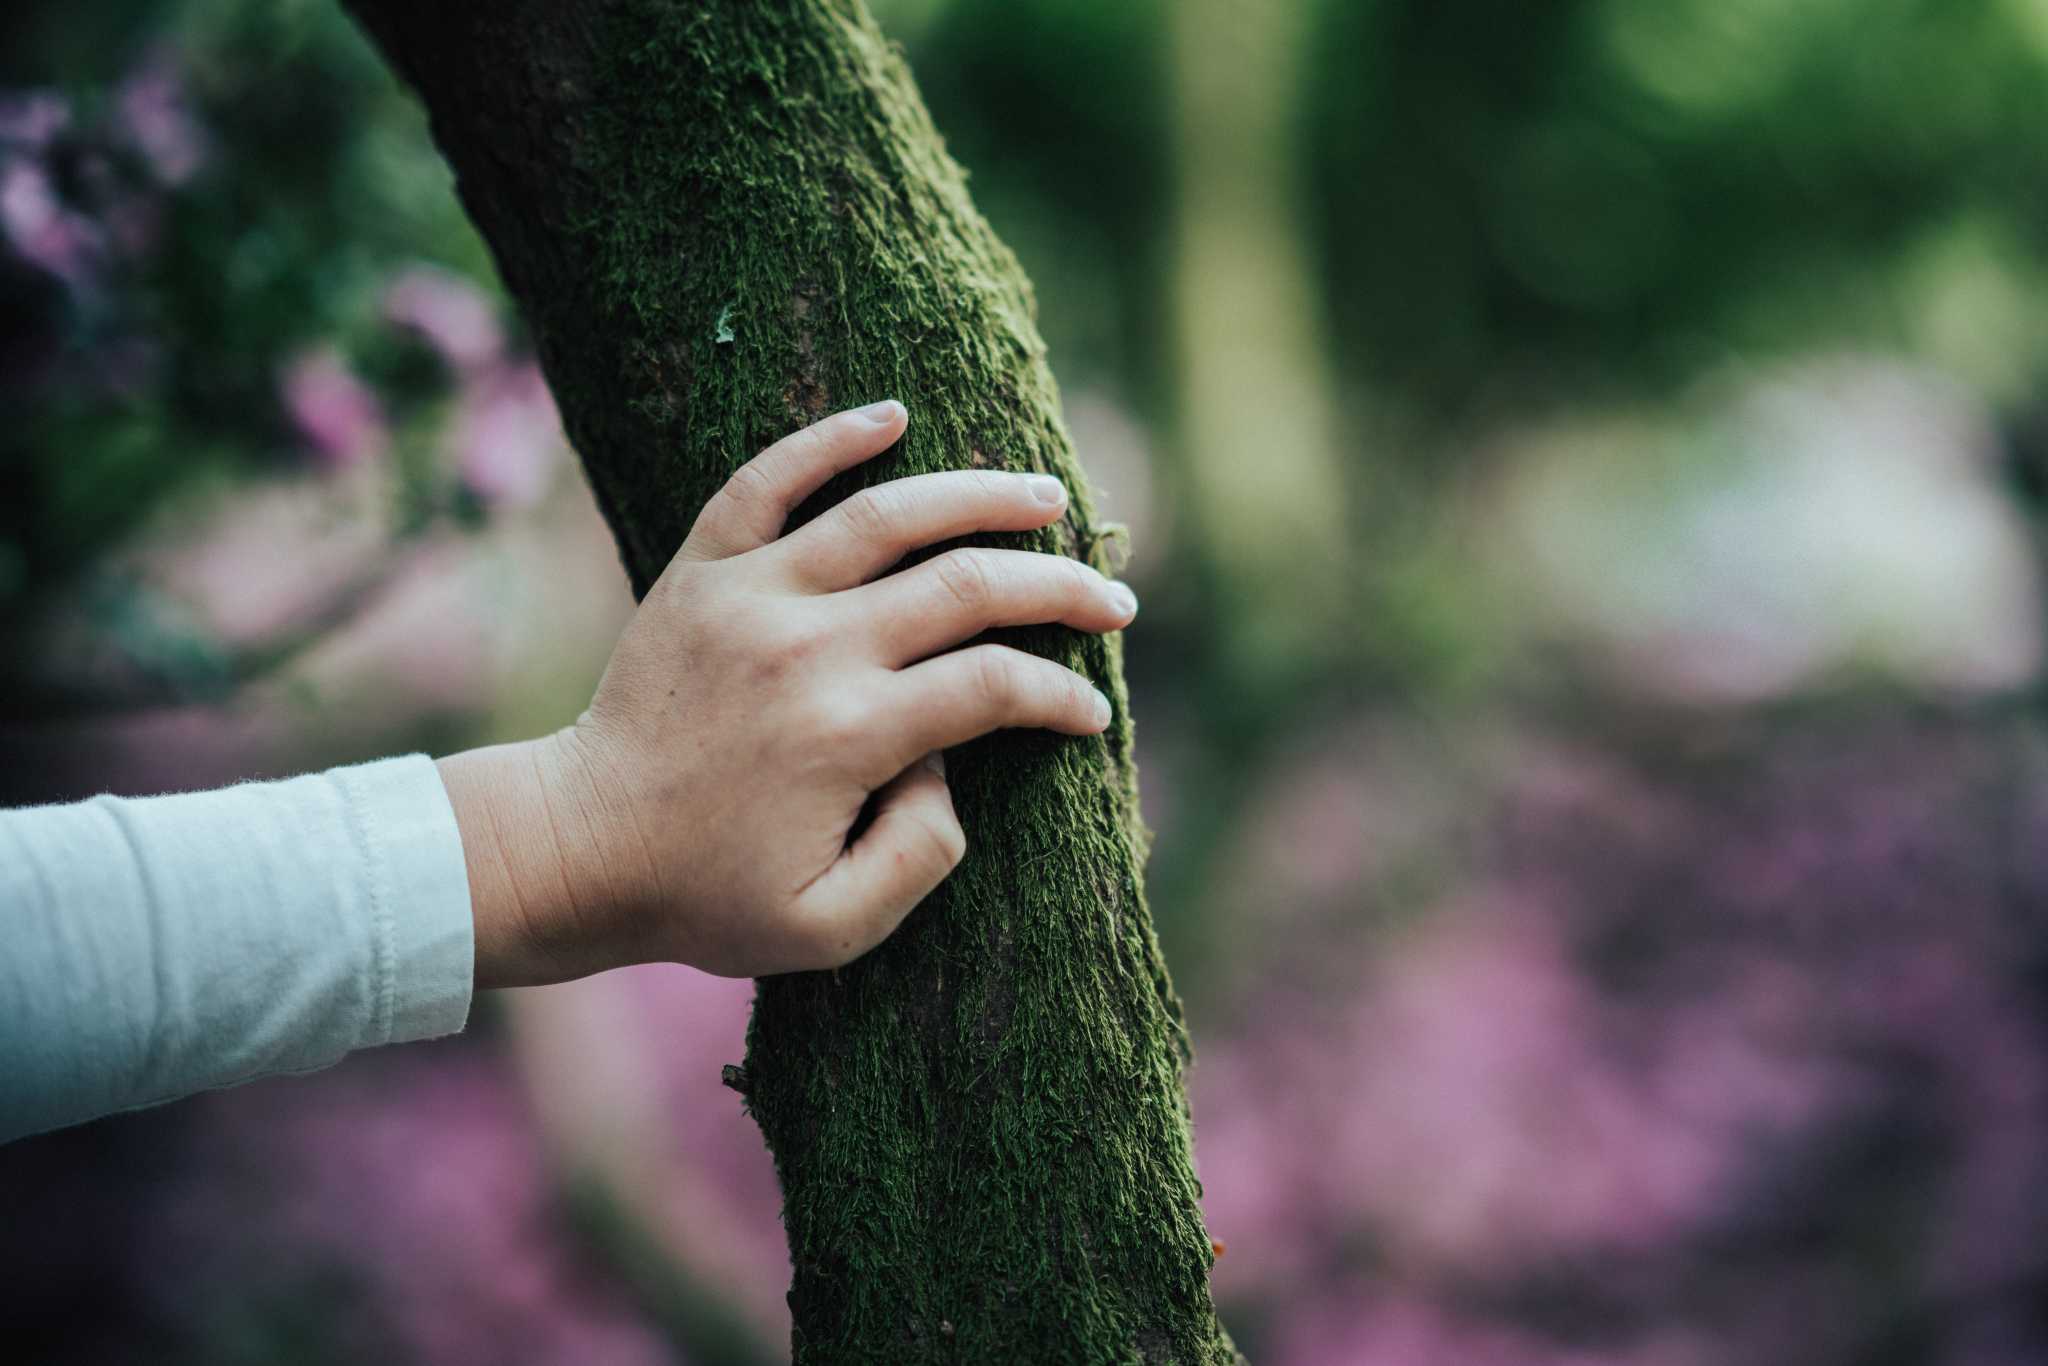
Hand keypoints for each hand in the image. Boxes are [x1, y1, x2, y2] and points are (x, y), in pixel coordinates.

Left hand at [438, 400, 1135, 986]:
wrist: (577, 847)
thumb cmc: (707, 896)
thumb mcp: (831, 926)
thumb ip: (919, 857)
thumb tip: (950, 770)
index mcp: (850, 734)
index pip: (994, 686)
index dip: (1061, 697)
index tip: (1090, 714)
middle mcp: (811, 647)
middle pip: (968, 584)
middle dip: (1059, 590)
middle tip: (1111, 601)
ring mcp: (753, 596)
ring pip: (890, 513)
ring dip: (982, 496)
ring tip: (1044, 498)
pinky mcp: (702, 570)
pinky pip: (768, 479)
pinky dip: (830, 437)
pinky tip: (894, 416)